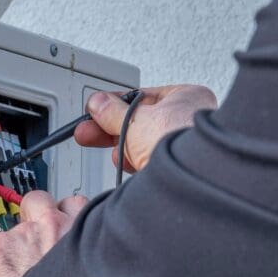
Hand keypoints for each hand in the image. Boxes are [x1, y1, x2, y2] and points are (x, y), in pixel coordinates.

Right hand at [74, 85, 217, 172]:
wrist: (189, 179)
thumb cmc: (176, 141)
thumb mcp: (133, 120)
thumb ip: (111, 111)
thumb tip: (98, 103)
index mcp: (187, 98)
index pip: (142, 97)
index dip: (115, 104)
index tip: (95, 109)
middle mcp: (188, 120)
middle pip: (139, 122)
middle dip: (112, 129)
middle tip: (87, 132)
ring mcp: (182, 145)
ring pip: (141, 143)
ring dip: (124, 149)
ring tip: (118, 153)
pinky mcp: (174, 168)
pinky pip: (147, 161)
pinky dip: (135, 163)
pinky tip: (129, 164)